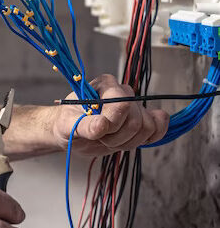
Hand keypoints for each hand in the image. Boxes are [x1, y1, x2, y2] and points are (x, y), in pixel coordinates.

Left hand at [52, 74, 168, 155]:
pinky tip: (130, 140)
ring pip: (147, 128)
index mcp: (105, 85)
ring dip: (127, 141)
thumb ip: (84, 126)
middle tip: (99, 136)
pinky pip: (160, 127)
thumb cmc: (68, 123)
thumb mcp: (68, 125)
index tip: (99, 130)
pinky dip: (149, 139)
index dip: (113, 123)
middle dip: (116, 136)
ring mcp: (133, 108)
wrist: (72, 133)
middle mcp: (122, 92)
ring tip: (108, 138)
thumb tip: (103, 125)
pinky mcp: (141, 121)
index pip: (123, 103)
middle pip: (136, 120)